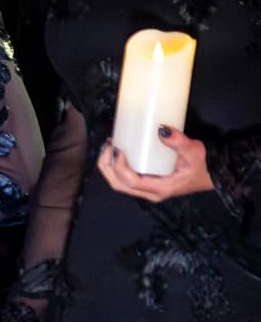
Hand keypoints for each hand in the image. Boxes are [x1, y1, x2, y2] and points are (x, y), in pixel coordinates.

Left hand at [96, 128, 212, 201]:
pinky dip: (118, 168)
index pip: (131, 182)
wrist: (214, 173)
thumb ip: (178, 141)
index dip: (120, 167)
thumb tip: (161, 129)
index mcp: (161, 188)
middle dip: (108, 167)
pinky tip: (118, 153)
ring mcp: (149, 190)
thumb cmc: (205, 165)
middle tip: (109, 147)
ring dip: (110, 167)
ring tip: (110, 148)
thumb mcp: (194, 151)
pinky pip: (126, 179)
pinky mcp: (149, 183)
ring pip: (121, 184)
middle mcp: (152, 193)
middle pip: (120, 185)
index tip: (118, 150)